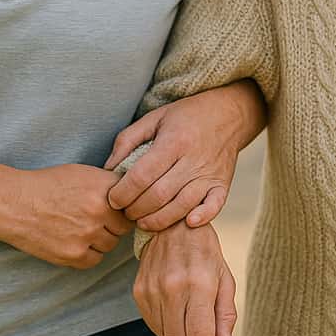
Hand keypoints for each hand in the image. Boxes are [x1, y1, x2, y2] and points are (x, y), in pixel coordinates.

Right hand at [0, 164, 132, 268]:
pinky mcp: (73, 255)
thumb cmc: (48, 184)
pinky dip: (88, 253)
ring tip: (83, 228)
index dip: (123, 206)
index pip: (132, 203)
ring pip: (110, 244)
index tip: (116, 208)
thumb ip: (108, 184)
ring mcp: (87, 235)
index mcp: (103, 187)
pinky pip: (95, 260)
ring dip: (102, 239)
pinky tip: (76, 241)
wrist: (15, 203)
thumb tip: (131, 195)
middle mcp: (99, 211)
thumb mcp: (83, 172)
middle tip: (98, 219)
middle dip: (114, 223)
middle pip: (124, 226)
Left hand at [104, 82, 265, 231]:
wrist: (228, 113)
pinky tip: (187, 223)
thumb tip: (108, 168)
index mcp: (173, 141)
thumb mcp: (154, 118)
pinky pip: (214, 206)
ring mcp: (209, 173)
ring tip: (143, 221)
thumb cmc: (186, 116)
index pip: (142, 175)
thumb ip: (127, 140)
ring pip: (182, 206)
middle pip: (159, 194)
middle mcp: (192, 159)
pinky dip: (202, 217)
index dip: (123, 192)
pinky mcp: (222, 184)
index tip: (113, 199)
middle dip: (136, 209)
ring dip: (159, 220)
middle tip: (125, 212)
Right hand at [133, 222, 236, 335]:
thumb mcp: (224, 277)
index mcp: (200, 283)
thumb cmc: (204, 250)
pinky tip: (175, 314)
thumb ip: (225, 314)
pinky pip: (153, 325)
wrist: (172, 223)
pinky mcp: (140, 291)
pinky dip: (165, 328)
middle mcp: (174, 288)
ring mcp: (153, 289)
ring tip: (190, 324)